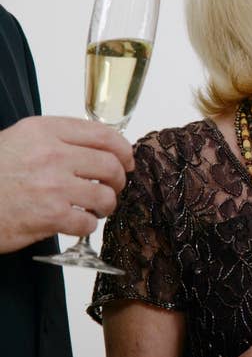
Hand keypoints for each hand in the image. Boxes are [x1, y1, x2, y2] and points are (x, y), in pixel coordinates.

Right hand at [0, 116, 134, 253]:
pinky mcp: (50, 215)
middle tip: (112, 189)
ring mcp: (52, 185)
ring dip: (105, 205)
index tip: (126, 161)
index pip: (103, 135)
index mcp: (45, 131)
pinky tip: (74, 223)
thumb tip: (99, 148)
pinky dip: (86, 225)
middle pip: (111, 165)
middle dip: (118, 180)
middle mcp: (52, 154)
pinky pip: (88, 222)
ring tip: (94, 208)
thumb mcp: (20, 140)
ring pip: (105, 196)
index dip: (123, 150)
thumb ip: (58, 140)